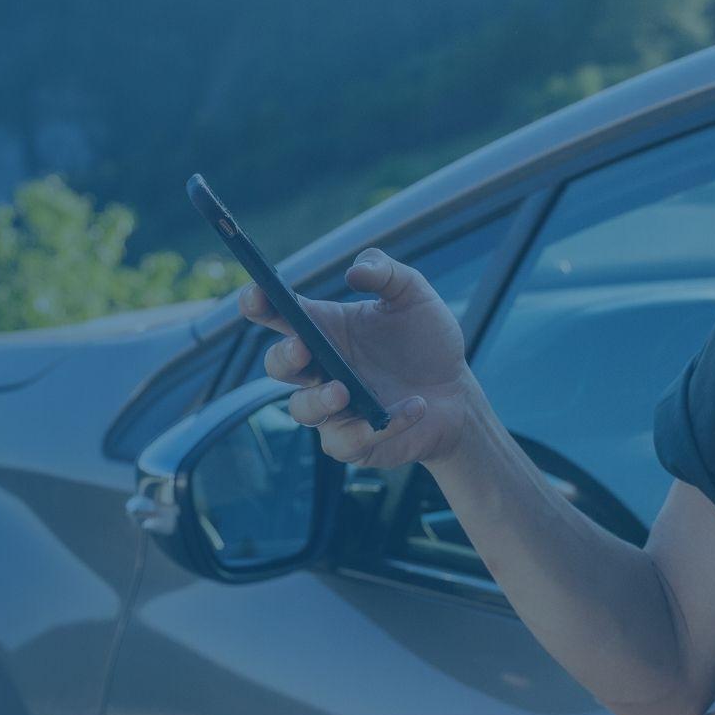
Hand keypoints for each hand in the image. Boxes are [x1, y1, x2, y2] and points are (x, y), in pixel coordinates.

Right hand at [242, 246, 478, 467]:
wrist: (457, 392)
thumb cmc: (427, 341)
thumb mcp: (413, 295)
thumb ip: (385, 271)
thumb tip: (354, 273)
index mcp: (325, 329)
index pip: (278, 314)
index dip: (258, 304)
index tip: (256, 295)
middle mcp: (321, 369)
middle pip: (278, 365)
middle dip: (283, 357)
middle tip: (303, 348)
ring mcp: (333, 408)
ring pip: (301, 410)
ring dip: (318, 400)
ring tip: (344, 390)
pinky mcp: (354, 442)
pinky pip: (349, 441)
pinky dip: (381, 425)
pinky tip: (414, 407)